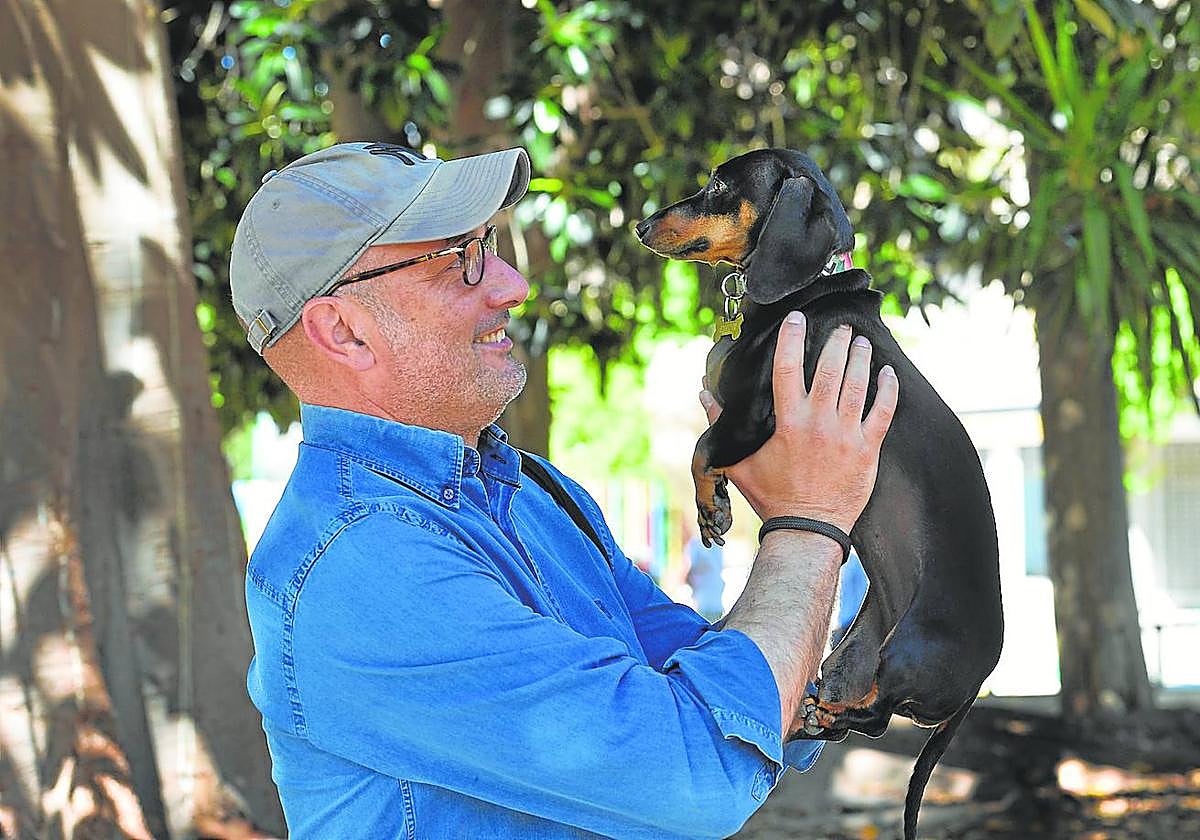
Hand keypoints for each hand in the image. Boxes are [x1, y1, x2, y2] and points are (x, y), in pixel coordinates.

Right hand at [699, 312, 897, 532]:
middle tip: (840, 327)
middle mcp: (819, 423)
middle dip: (836, 342)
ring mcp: (847, 435)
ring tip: (861, 342)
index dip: (792, 339)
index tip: (797, 319)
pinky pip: (883, 412)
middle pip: (830, 369)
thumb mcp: (739, 462)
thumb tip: (704, 394)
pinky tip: (887, 373)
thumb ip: (721, 425)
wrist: (807, 530)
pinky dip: (887, 389)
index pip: (787, 368)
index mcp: (788, 422)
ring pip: (858, 385)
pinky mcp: (868, 450)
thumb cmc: (771, 497)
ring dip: (860, 358)